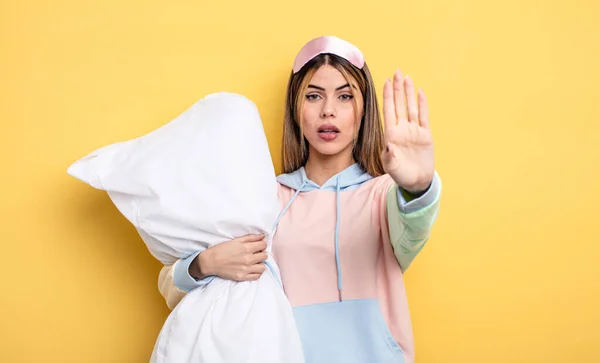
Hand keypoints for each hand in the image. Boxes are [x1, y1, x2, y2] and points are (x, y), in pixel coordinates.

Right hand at [190, 234, 267, 280]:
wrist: (211, 261)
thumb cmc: (222, 249)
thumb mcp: (236, 240)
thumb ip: (250, 238)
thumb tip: (263, 236)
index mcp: (247, 248)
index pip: (264, 245)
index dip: (262, 244)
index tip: (258, 246)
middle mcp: (248, 259)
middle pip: (264, 256)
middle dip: (261, 253)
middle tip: (255, 254)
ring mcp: (246, 269)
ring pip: (263, 267)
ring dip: (260, 264)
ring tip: (254, 262)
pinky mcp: (242, 277)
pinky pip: (256, 276)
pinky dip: (256, 273)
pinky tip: (252, 269)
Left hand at [381, 69, 434, 193]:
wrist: (416, 182)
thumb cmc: (401, 175)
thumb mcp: (392, 168)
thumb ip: (389, 157)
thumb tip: (388, 145)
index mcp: (391, 134)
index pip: (388, 111)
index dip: (388, 96)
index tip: (386, 81)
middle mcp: (402, 129)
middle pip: (399, 104)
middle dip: (398, 88)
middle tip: (397, 71)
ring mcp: (414, 130)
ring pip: (411, 107)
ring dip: (409, 92)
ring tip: (407, 77)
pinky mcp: (425, 134)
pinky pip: (423, 116)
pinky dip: (422, 104)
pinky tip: (420, 92)